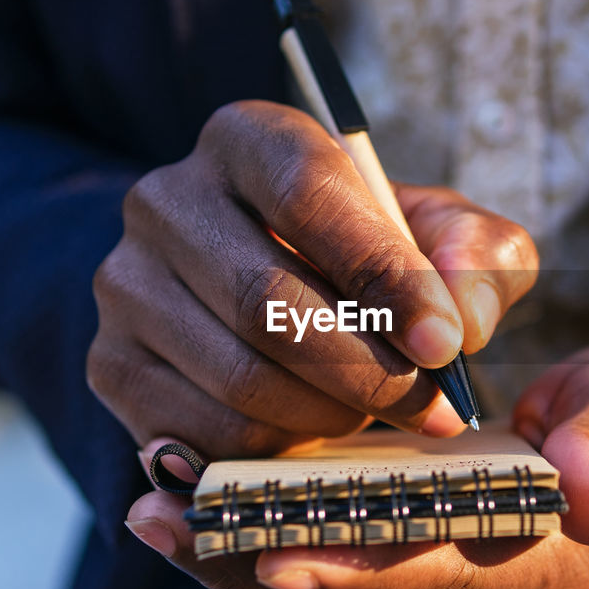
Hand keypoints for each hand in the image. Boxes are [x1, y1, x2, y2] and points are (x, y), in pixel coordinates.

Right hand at [87, 100, 537, 457]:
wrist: (273, 287)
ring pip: (237, 378)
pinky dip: (274, 450)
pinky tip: (312, 431)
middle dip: (367, 372)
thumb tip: (463, 320)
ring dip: (327, 416)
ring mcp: (127, 284)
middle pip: (268, 302)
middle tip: (429, 410)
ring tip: (371, 414)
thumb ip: (478, 257)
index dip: (383, 275)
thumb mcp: (442, 234)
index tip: (443, 343)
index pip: (308, 194)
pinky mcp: (110, 363)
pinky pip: (201, 435)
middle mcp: (166, 199)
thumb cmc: (370, 255)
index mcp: (248, 139)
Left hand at [125, 342, 588, 588]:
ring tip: (154, 512)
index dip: (359, 565)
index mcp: (540, 563)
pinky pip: (316, 571)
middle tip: (169, 524)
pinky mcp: (400, 566)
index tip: (275, 548)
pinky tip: (190, 505)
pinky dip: (251, 545)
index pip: (440, 575)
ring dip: (235, 562)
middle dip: (260, 568)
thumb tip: (587, 490)